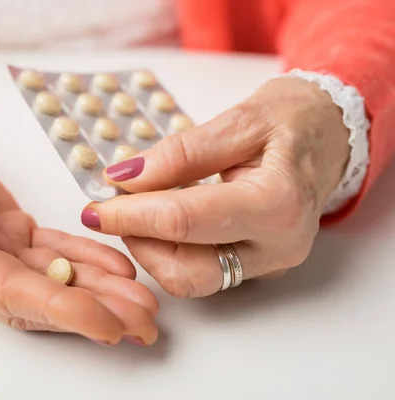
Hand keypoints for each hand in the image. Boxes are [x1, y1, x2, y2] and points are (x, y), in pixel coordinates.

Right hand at [0, 106, 157, 345]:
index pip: (5, 290)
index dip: (57, 308)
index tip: (106, 324)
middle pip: (39, 299)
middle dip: (93, 312)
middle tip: (144, 323)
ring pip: (55, 280)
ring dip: (102, 293)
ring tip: (146, 303)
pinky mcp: (15, 237)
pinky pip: (58, 254)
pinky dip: (90, 260)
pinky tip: (122, 266)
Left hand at [82, 77, 350, 297]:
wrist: (330, 134)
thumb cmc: (292, 119)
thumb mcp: (238, 120)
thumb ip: (180, 153)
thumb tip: (125, 176)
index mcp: (276, 202)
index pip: (184, 221)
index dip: (129, 215)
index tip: (93, 207)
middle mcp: (277, 246)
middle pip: (185, 270)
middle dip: (137, 242)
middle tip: (112, 209)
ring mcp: (271, 262)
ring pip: (191, 280)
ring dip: (151, 251)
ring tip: (136, 210)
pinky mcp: (260, 266)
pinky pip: (203, 272)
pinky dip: (171, 251)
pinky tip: (160, 221)